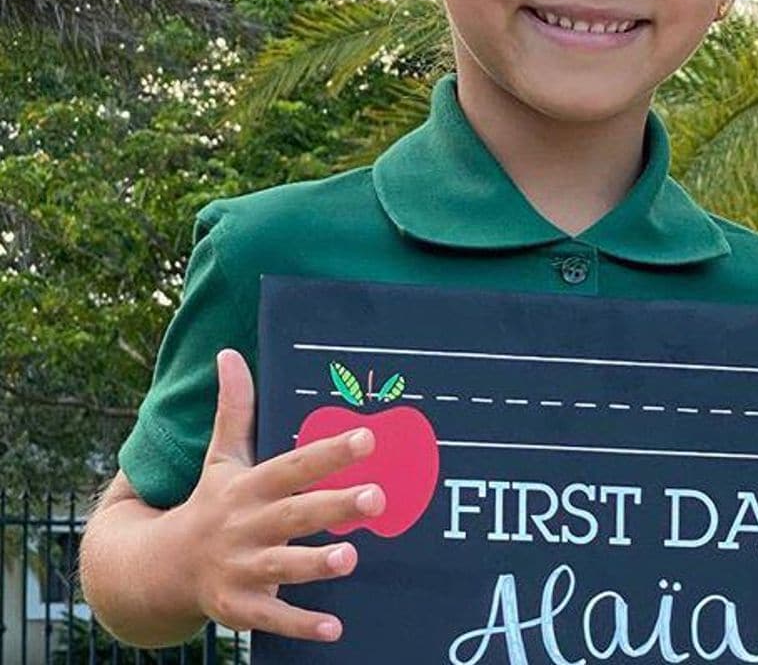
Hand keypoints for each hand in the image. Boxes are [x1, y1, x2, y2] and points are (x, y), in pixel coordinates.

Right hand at [175, 348, 385, 642]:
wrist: (157, 569)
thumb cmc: (208, 502)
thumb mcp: (221, 456)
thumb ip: (235, 408)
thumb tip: (228, 353)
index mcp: (249, 486)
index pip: (294, 465)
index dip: (329, 451)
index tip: (368, 438)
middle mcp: (246, 526)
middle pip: (295, 514)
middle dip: (334, 506)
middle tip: (378, 498)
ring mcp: (240, 568)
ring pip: (282, 566)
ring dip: (316, 564)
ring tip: (353, 557)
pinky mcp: (238, 607)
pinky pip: (271, 617)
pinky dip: (301, 624)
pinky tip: (335, 628)